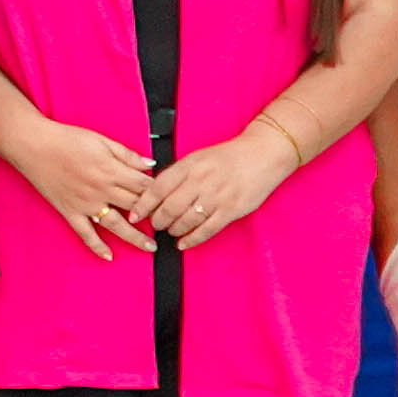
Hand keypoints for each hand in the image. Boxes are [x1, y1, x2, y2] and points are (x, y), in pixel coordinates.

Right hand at [3, 115, 158, 251]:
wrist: (34, 145)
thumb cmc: (66, 139)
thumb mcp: (101, 140)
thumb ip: (126, 155)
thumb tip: (149, 164)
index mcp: (111, 170)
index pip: (143, 185)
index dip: (159, 192)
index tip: (169, 198)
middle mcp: (101, 190)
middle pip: (134, 206)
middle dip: (153, 216)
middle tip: (168, 225)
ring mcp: (86, 204)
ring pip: (116, 225)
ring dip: (135, 237)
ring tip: (150, 246)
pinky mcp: (70, 212)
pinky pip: (85, 233)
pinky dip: (97, 246)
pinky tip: (109, 256)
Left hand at [134, 117, 299, 247]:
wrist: (262, 154)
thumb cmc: (228, 156)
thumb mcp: (198, 157)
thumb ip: (178, 174)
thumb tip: (154, 191)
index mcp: (189, 165)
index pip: (158, 188)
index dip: (143, 204)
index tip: (135, 214)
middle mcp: (200, 181)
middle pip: (169, 207)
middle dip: (157, 220)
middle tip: (154, 224)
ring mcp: (216, 197)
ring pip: (185, 221)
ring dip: (173, 229)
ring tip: (170, 231)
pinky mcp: (230, 211)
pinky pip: (206, 230)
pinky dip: (191, 239)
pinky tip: (183, 242)